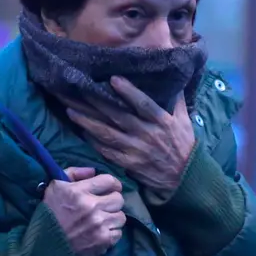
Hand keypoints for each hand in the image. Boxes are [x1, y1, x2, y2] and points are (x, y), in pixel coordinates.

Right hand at [43, 166, 126, 255]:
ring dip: (113, 218)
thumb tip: (93, 171)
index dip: (113, 184)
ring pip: (121, 216)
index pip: (109, 180)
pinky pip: (118, 233)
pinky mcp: (103, 240)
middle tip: (104, 206)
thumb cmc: (48, 214)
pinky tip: (99, 233)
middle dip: (112, 201)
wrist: (43, 246)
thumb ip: (73, 174)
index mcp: (79, 191)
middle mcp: (91, 206)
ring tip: (102, 221)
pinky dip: (111, 234)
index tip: (111, 189)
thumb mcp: (55, 188)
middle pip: (119, 199)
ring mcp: (99, 224)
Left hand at [62, 76, 195, 192]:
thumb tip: (173, 78)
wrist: (184, 176)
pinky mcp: (128, 163)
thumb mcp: (184, 121)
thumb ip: (176, 100)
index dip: (128, 91)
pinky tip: (81, 131)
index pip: (143, 103)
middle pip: (117, 115)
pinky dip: (92, 141)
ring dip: (86, 122)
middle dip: (95, 102)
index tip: (112, 79)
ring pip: (106, 133)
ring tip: (70, 110)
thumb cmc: (183, 145)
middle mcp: (147, 134)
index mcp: (161, 121)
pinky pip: (106, 150)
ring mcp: (136, 150)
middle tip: (76, 89)